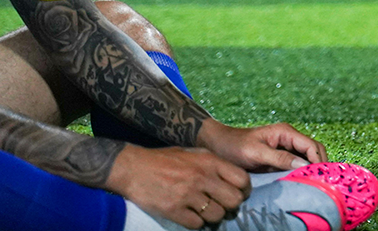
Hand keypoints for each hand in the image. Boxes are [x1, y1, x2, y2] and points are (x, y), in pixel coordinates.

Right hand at [107, 144, 250, 228]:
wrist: (133, 168)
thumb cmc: (164, 159)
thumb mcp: (193, 153)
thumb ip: (214, 163)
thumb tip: (233, 178)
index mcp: (210, 161)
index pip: (242, 180)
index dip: (244, 190)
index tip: (239, 193)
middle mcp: (202, 177)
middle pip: (234, 200)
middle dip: (231, 206)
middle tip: (223, 205)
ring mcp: (188, 195)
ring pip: (217, 215)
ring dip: (213, 216)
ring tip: (205, 211)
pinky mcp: (174, 210)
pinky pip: (197, 224)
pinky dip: (196, 223)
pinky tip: (190, 215)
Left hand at [197, 119, 326, 172]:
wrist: (219, 145)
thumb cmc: (235, 146)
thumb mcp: (257, 153)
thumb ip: (280, 158)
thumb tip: (303, 165)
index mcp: (286, 132)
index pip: (311, 145)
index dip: (318, 160)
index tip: (319, 176)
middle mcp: (289, 138)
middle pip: (313, 150)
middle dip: (319, 164)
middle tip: (321, 182)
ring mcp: (285, 147)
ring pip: (307, 157)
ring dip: (311, 168)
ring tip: (314, 183)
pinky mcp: (280, 156)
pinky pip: (296, 163)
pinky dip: (302, 171)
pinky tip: (302, 181)